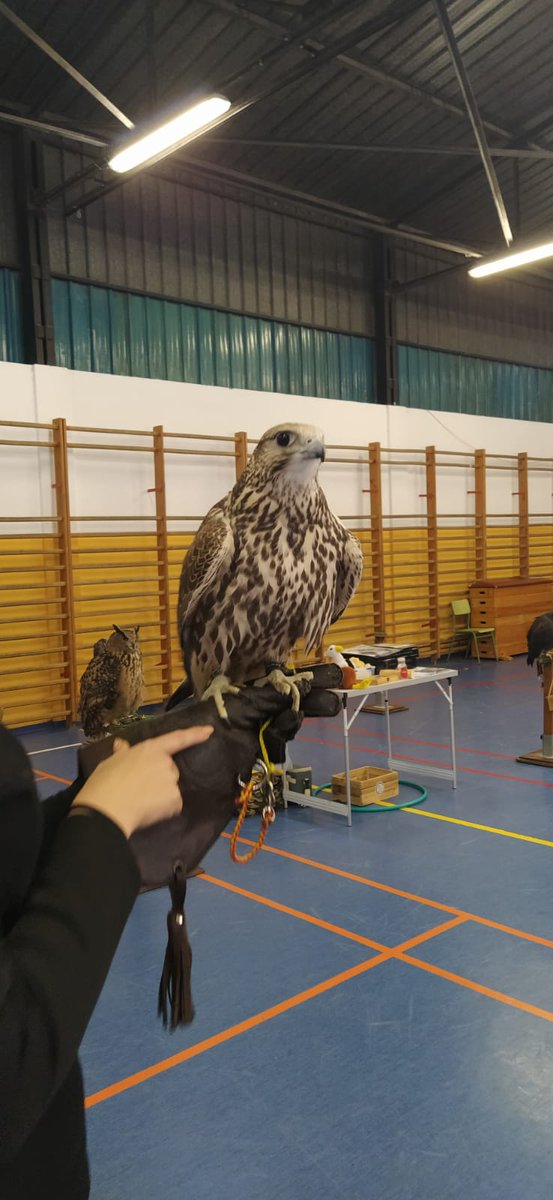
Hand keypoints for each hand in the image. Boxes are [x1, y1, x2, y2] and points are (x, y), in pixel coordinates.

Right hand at [74, 726, 212, 837]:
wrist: (107, 809)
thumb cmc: (104, 782)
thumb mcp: (111, 762)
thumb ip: (122, 753)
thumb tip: (121, 744)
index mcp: (151, 749)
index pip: (177, 738)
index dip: (194, 734)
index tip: (209, 731)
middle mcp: (166, 762)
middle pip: (170, 770)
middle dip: (159, 778)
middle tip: (140, 788)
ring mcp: (172, 781)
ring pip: (170, 788)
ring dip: (161, 794)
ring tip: (140, 800)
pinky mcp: (175, 799)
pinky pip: (172, 804)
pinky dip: (163, 809)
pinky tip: (147, 810)